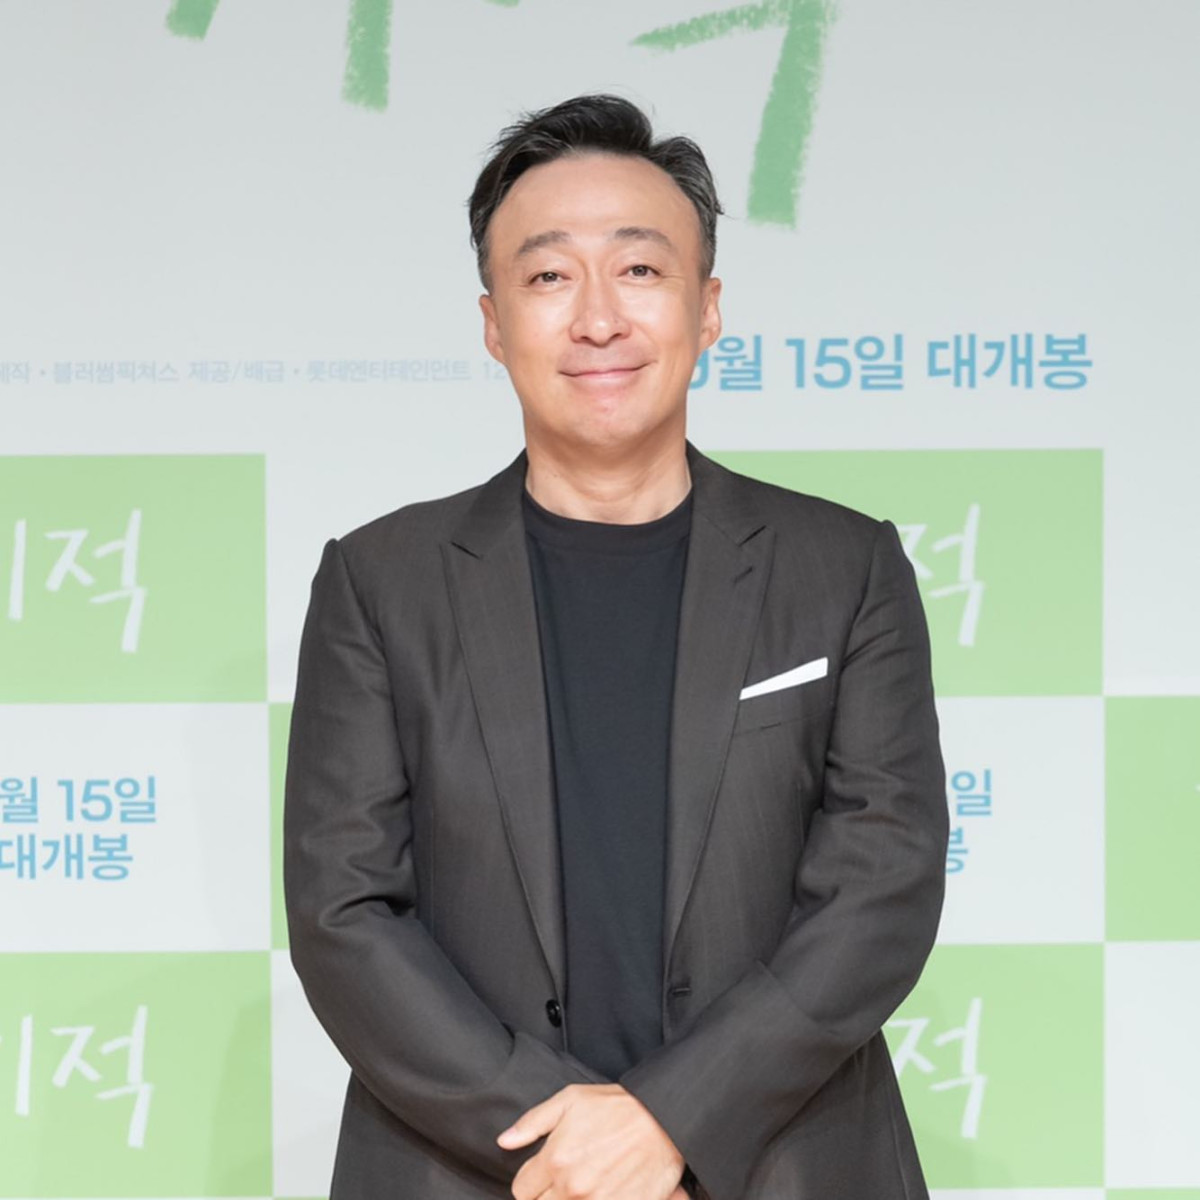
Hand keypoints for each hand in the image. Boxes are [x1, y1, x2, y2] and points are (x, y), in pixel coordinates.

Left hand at [498, 1082, 683, 1198]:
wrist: (663, 1120)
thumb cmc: (616, 1107)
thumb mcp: (570, 1100)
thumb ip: (532, 1122)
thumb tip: (504, 1141)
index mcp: (556, 1160)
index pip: (521, 1191)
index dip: (530, 1181)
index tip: (543, 1173)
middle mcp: (572, 1188)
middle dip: (548, 1194)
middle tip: (566, 1177)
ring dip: (570, 1199)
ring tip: (585, 1182)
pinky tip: (602, 1190)